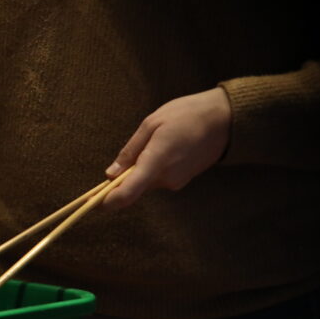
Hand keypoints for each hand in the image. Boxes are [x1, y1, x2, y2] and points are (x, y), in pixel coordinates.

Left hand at [103, 87, 231, 208]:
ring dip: (141, 168)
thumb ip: (130, 151)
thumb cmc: (187, 115)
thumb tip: (110, 175)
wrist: (227, 119)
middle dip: (123, 177)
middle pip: (133, 187)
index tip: (92, 203)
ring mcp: (176, 182)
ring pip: (146, 181)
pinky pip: (159, 177)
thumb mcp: (152, 124)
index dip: (108, 201)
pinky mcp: (182, 180)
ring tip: (155, 141)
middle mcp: (166, 179)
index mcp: (156, 163)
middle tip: (128, 153)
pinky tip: (164, 147)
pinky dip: (154, 167)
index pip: (127, 193)